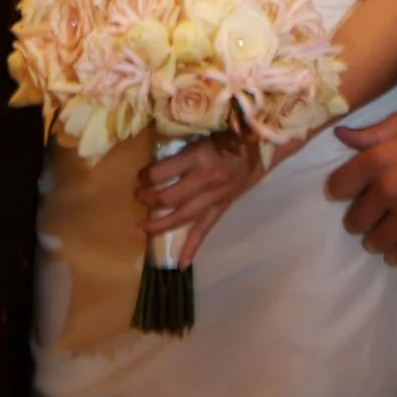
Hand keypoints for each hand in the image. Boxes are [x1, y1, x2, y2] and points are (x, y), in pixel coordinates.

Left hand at [136, 130, 273, 268]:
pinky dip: (193, 247)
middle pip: (169, 197)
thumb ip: (180, 147)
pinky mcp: (222, 208)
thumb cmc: (227, 135)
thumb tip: (153, 158)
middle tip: (137, 196)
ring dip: (160, 225)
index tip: (140, 175)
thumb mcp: (201, 133)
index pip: (162, 172)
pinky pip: (205, 230)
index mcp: (199, 156)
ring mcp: (214, 197)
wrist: (259, 147)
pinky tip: (182, 264)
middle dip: (148, 199)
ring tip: (141, 229)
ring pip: (183, 217)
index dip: (146, 175)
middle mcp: (205, 179)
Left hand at [323, 104, 396, 263]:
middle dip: (356, 220)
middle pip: (357, 219)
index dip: (338, 190)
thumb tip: (341, 136)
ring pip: (378, 240)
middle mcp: (387, 191)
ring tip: (377, 240)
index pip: (340, 184)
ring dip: (374, 241)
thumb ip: (375, 131)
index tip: (341, 193)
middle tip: (361, 221)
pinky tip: (396, 252)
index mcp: (378, 161)